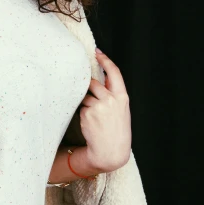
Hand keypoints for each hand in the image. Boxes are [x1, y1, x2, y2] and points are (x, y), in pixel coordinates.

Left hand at [78, 49, 131, 172]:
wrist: (110, 151)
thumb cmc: (117, 130)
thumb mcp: (122, 110)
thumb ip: (114, 94)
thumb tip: (102, 78)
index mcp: (122, 97)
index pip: (114, 73)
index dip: (105, 60)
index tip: (97, 53)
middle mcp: (110, 100)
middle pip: (94, 83)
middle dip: (90, 87)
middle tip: (93, 99)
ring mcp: (98, 107)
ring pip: (85, 96)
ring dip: (87, 103)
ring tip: (96, 118)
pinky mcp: (87, 114)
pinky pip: (81, 107)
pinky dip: (84, 113)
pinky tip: (91, 124)